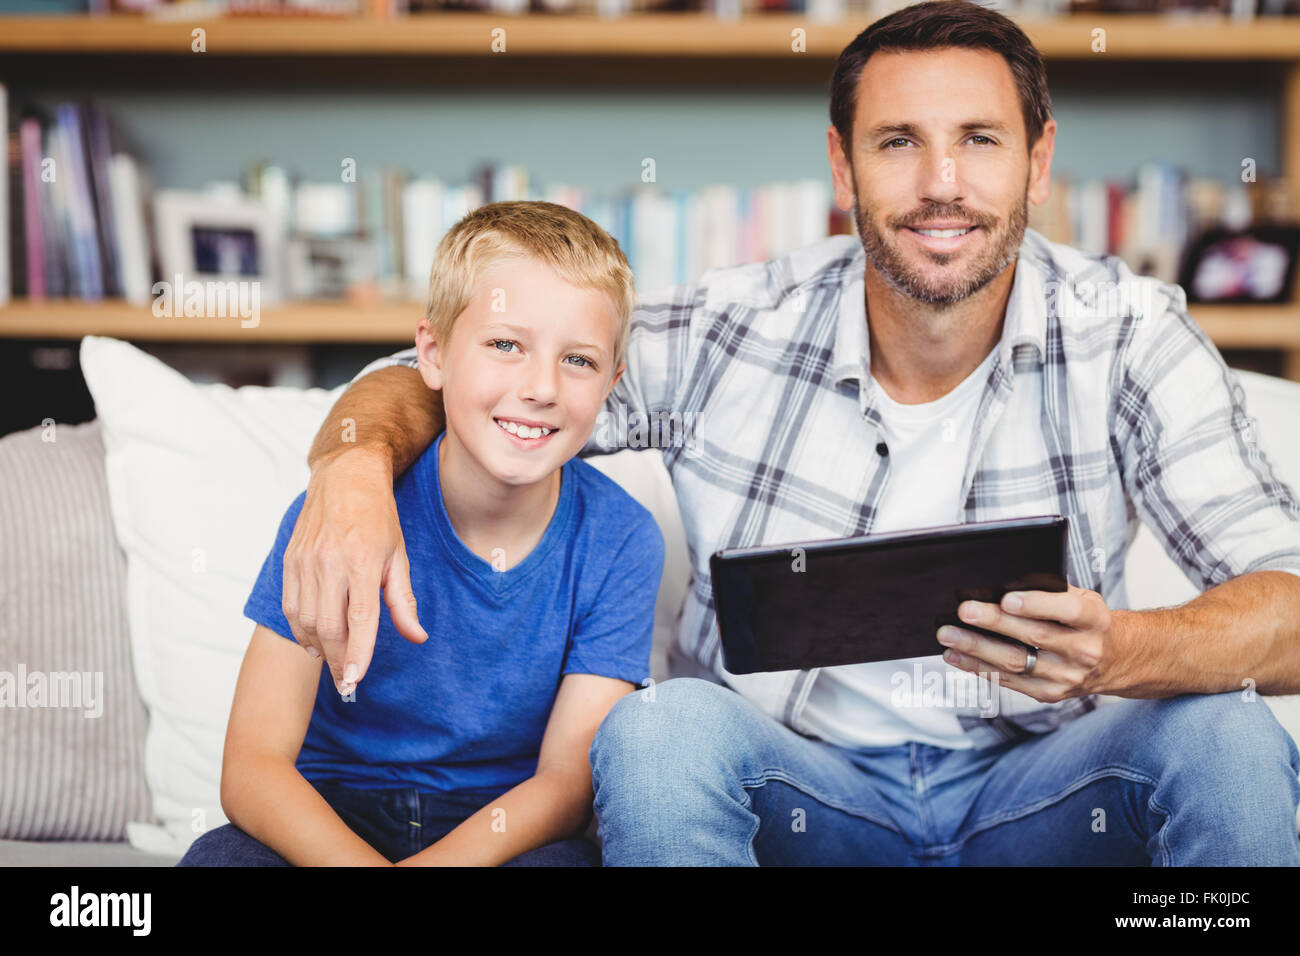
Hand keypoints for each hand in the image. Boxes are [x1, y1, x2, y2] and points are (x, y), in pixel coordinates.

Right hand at [281, 447, 427, 694]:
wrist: (345, 476)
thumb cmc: (377, 517)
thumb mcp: (399, 556)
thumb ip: (404, 601)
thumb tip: (417, 637)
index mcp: (363, 561)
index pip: (360, 618)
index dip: (358, 654)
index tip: (356, 680)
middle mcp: (330, 562)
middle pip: (328, 626)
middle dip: (339, 660)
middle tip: (348, 683)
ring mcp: (305, 561)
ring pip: (305, 620)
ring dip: (319, 648)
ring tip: (335, 662)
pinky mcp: (290, 560)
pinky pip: (290, 606)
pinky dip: (301, 630)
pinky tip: (314, 641)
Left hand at [935, 585, 1116, 701]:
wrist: (1115, 659)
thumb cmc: (1086, 620)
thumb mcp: (1081, 598)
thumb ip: (1049, 591)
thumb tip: (1001, 585)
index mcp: (1095, 621)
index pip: (1067, 611)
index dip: (1037, 605)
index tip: (1007, 599)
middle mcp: (1084, 651)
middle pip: (1035, 637)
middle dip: (995, 623)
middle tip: (963, 611)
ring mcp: (1067, 676)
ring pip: (1016, 662)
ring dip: (977, 648)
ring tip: (948, 635)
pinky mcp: (1049, 693)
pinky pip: (1009, 680)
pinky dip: (978, 667)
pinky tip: (956, 655)